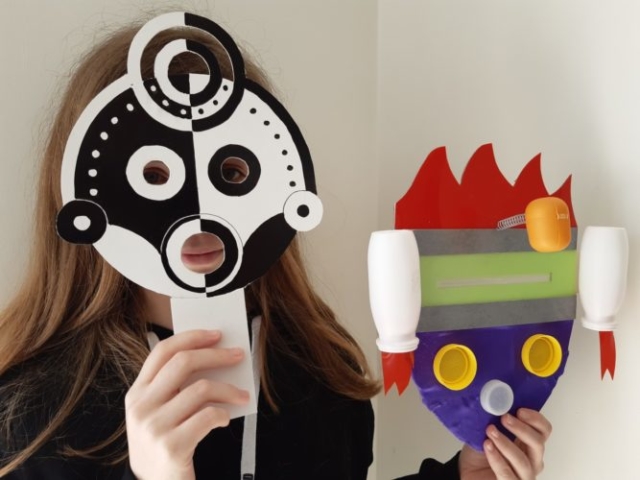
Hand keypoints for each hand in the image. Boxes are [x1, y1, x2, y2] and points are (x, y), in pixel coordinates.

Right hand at [125, 330, 248, 479]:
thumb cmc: (162, 445)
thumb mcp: (157, 413)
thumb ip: (174, 387)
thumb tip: (212, 356)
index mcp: (137, 393)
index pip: (162, 351)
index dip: (191, 337)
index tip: (216, 335)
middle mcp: (141, 407)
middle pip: (183, 362)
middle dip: (216, 355)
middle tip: (237, 355)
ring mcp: (154, 427)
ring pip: (201, 389)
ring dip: (229, 389)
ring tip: (241, 396)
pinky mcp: (172, 446)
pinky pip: (208, 416)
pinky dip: (223, 414)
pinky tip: (225, 419)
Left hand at [459, 408, 551, 479]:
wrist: (468, 470)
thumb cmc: (481, 450)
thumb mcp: (488, 429)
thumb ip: (496, 417)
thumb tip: (494, 400)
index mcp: (530, 443)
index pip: (544, 430)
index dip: (535, 419)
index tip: (519, 410)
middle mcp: (532, 460)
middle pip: (538, 444)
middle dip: (521, 429)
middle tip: (504, 418)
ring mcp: (524, 475)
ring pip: (523, 461)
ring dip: (506, 444)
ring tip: (490, 431)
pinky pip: (507, 474)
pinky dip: (497, 458)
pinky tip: (488, 446)